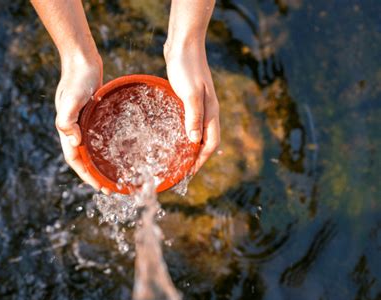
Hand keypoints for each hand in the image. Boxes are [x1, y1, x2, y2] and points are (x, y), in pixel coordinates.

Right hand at [55, 52, 109, 193]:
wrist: (82, 61)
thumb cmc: (77, 79)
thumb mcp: (71, 99)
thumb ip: (67, 119)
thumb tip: (74, 141)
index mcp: (67, 131)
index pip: (76, 160)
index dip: (87, 175)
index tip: (100, 187)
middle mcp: (75, 130)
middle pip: (84, 159)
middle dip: (96, 176)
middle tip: (112, 189)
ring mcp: (84, 123)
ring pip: (91, 150)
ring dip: (101, 165)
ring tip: (115, 175)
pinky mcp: (93, 116)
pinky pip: (98, 138)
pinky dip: (105, 148)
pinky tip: (117, 151)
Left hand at [164, 43, 220, 172]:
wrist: (183, 44)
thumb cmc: (187, 67)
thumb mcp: (190, 93)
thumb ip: (193, 116)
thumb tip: (194, 142)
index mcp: (211, 112)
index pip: (211, 143)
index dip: (201, 160)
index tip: (189, 173)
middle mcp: (207, 111)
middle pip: (205, 141)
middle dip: (196, 157)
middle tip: (181, 170)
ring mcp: (198, 104)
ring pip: (197, 132)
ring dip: (189, 146)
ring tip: (176, 158)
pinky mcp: (188, 98)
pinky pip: (188, 121)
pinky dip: (183, 132)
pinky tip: (171, 134)